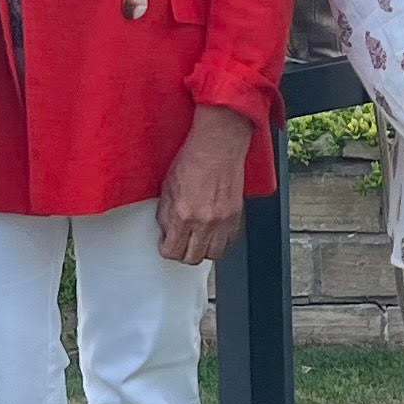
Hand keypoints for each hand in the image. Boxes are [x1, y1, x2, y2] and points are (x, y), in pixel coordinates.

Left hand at [158, 105, 253, 266]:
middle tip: (180, 243)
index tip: (166, 245)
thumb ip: (166, 213)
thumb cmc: (194, 159)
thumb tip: (166, 230)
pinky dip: (220, 242)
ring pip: (214, 255)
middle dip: (183, 253)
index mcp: (184, 214)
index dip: (167, 250)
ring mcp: (223, 221)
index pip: (173, 251)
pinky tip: (213, 233)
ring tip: (198, 240)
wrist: (219, 145)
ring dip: (204, 250)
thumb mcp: (168, 187)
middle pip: (193, 258)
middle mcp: (205, 221)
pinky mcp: (236, 216)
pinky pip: (229, 242)